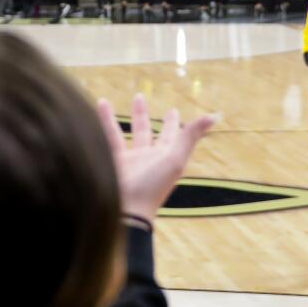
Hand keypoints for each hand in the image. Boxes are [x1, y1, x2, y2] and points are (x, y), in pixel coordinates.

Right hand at [95, 93, 216, 224]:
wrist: (125, 209)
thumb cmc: (153, 186)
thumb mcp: (176, 158)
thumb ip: (191, 136)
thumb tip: (216, 115)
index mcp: (165, 158)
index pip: (171, 136)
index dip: (173, 123)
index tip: (172, 110)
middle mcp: (145, 158)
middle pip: (144, 132)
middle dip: (141, 115)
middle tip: (138, 97)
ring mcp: (126, 161)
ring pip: (118, 134)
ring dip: (111, 118)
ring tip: (102, 101)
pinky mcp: (108, 163)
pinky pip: (103, 140)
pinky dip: (98, 125)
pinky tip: (91, 112)